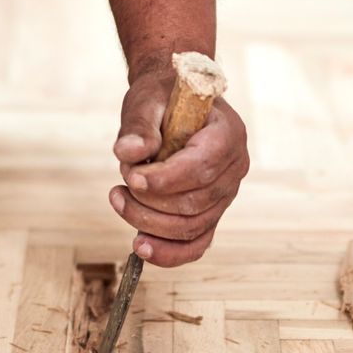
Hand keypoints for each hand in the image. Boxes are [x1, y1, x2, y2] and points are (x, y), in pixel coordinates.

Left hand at [108, 65, 247, 266]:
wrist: (174, 104)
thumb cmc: (163, 98)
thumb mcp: (147, 99)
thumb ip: (138, 124)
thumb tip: (128, 152)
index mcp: (228, 134)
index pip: (203, 167)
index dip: (166, 179)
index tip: (132, 178)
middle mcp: (234, 168)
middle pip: (195, 202)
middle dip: (150, 202)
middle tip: (119, 184)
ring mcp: (225, 195)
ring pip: (192, 227)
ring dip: (148, 222)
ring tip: (118, 199)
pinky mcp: (211, 213)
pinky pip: (196, 244)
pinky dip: (169, 253)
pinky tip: (141, 247)